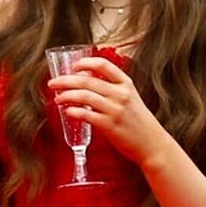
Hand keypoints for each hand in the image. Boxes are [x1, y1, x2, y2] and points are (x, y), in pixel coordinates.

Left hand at [45, 51, 166, 170]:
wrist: (153, 144)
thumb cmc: (138, 121)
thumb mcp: (131, 98)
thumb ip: (113, 88)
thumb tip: (85, 81)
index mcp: (126, 84)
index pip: (104, 65)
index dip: (86, 62)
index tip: (74, 66)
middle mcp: (121, 94)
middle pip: (87, 80)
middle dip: (65, 80)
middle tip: (53, 83)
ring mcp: (115, 110)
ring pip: (84, 96)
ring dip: (66, 96)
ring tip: (58, 98)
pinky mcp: (110, 125)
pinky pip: (87, 115)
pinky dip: (74, 112)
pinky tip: (68, 111)